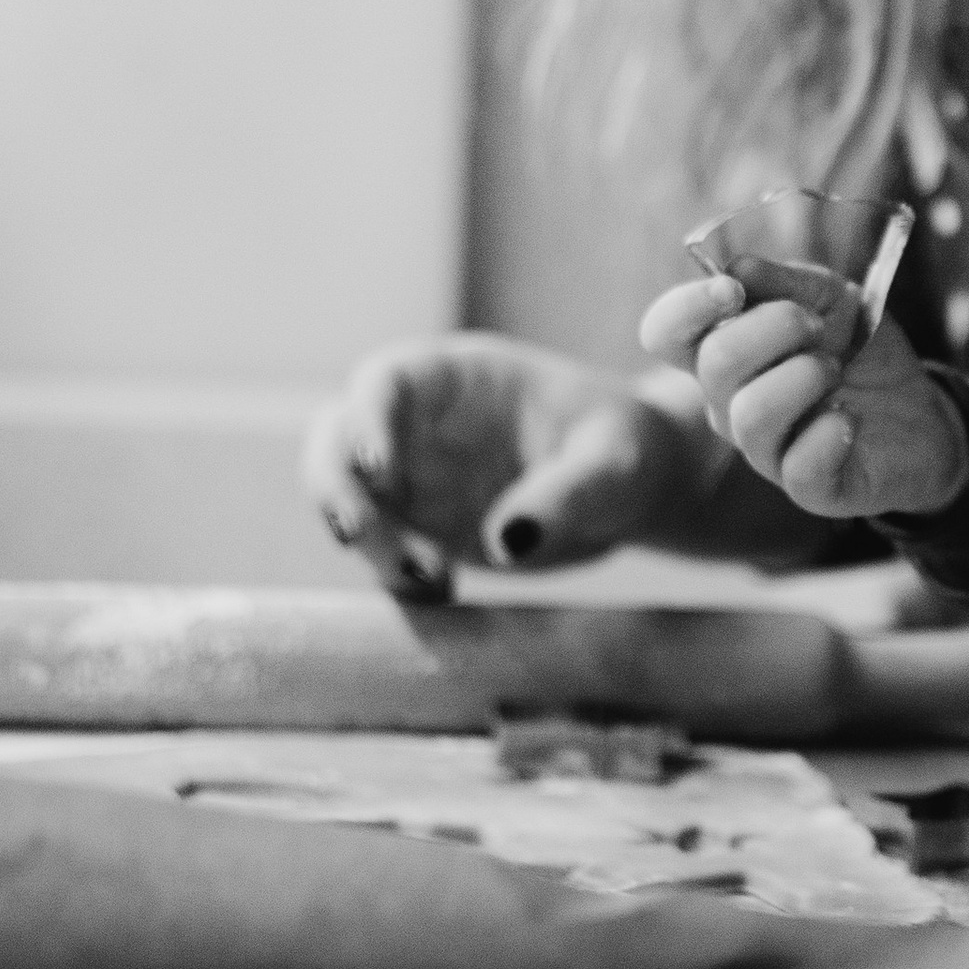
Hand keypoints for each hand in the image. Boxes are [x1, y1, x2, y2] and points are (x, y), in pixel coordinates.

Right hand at [303, 334, 713, 585]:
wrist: (634, 490)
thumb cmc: (627, 449)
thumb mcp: (616, 462)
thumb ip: (569, 492)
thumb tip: (508, 539)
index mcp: (460, 378)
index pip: (387, 381)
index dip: (368, 418)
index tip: (381, 468)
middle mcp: (422, 423)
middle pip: (337, 435)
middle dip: (333, 482)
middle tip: (358, 535)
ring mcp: (416, 475)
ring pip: (347, 496)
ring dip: (364, 539)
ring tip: (426, 577)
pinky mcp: (424, 527)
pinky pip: (382, 548)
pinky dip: (394, 575)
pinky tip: (444, 589)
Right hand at [639, 256, 968, 519]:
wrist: (921, 409)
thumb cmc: (859, 351)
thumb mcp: (831, 298)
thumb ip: (785, 282)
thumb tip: (737, 269)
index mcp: (724, 352)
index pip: (665, 333)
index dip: (687, 307)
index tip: (733, 288)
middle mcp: (731, 405)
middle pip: (714, 364)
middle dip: (771, 328)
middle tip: (816, 325)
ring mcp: (767, 451)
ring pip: (750, 417)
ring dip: (802, 378)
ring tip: (836, 371)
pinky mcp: (811, 488)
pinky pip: (798, 469)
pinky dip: (828, 435)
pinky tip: (849, 419)